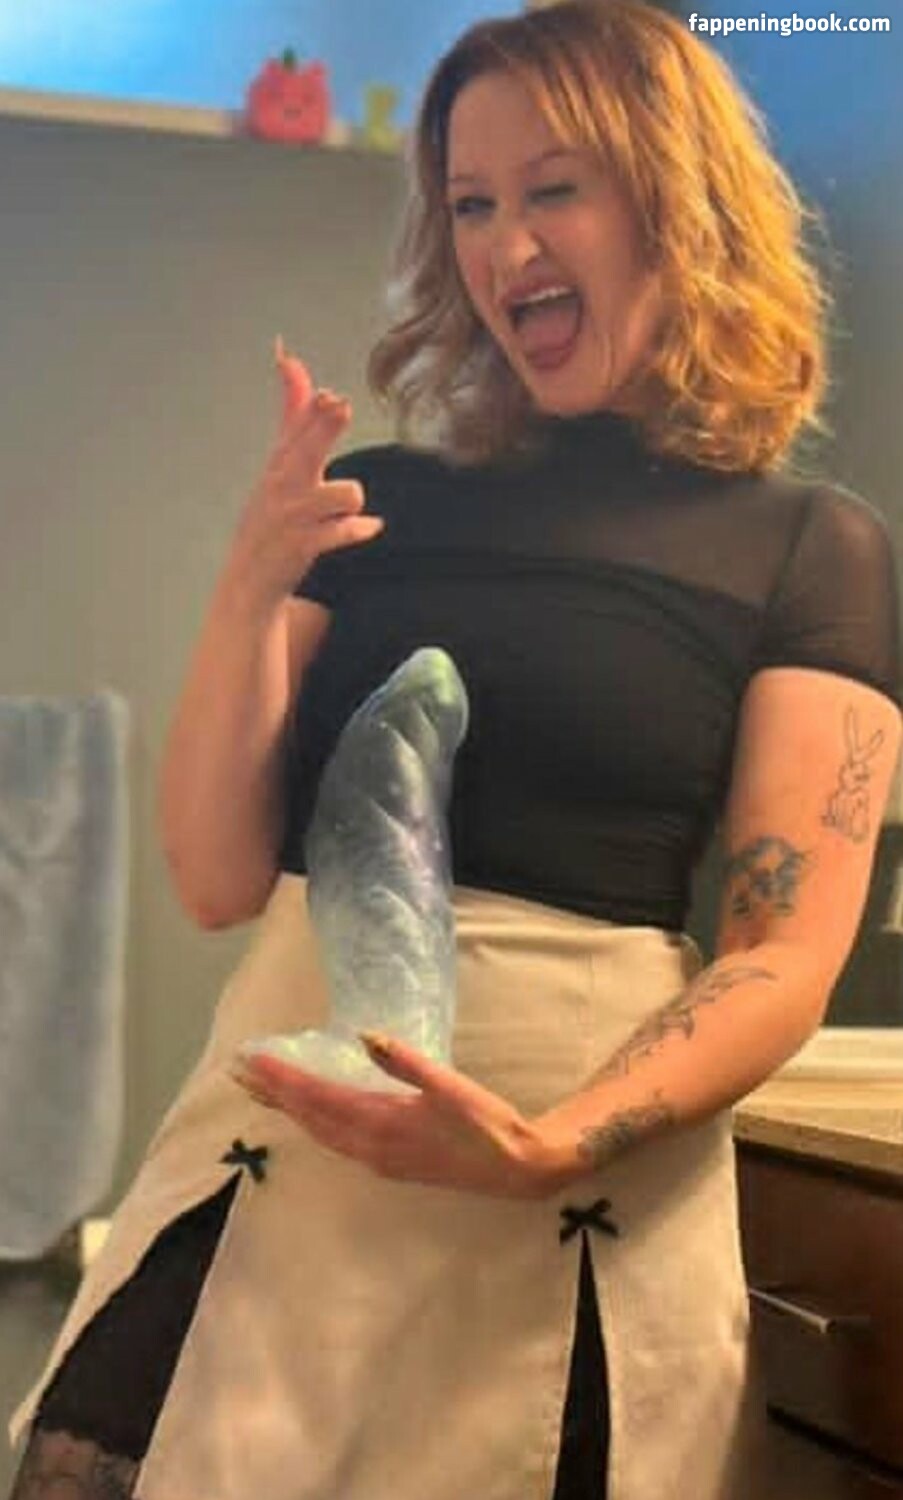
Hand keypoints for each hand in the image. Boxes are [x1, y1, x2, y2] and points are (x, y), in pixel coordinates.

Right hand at [221, 339, 383, 613]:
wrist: (249, 580)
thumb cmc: (270, 516)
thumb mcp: (278, 462)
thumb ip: (293, 414)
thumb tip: (291, 361)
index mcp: (280, 463)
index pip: (296, 427)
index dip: (315, 408)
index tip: (331, 395)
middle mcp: (284, 486)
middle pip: (308, 448)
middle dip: (325, 426)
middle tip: (341, 406)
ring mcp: (293, 517)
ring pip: (341, 493)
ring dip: (351, 498)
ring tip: (350, 507)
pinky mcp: (303, 546)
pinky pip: (342, 532)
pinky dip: (359, 529)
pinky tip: (370, 527)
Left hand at [230, 1032, 568, 1199]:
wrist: (515, 1168)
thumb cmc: (486, 1122)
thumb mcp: (449, 1086)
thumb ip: (406, 1061)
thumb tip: (364, 1036)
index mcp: (381, 1124)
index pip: (317, 1098)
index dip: (282, 1079)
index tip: (253, 1060)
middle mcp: (370, 1146)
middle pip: (309, 1118)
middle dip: (273, 1095)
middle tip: (238, 1072)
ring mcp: (377, 1158)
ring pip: (319, 1132)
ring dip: (289, 1110)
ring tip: (262, 1090)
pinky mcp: (388, 1162)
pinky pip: (336, 1141)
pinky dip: (313, 1123)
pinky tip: (308, 1114)